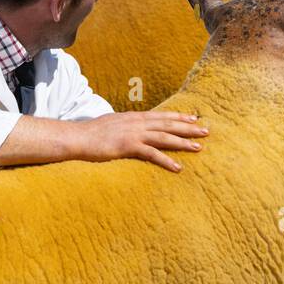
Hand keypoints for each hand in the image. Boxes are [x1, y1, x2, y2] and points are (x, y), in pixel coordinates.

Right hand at [80, 110, 209, 171]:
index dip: (179, 117)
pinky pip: (152, 154)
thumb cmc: (92, 134)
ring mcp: (133, 133)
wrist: (78, 137)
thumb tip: (133, 130)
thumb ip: (125, 126)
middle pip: (167, 123)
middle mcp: (137, 122)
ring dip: (183, 142)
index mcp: (134, 117)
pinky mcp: (128, 146)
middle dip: (188, 127)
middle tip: (206, 130)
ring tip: (199, 147)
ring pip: (164, 137)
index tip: (194, 118)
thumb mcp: (112, 125)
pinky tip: (178, 167)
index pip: (161, 115)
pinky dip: (166, 160)